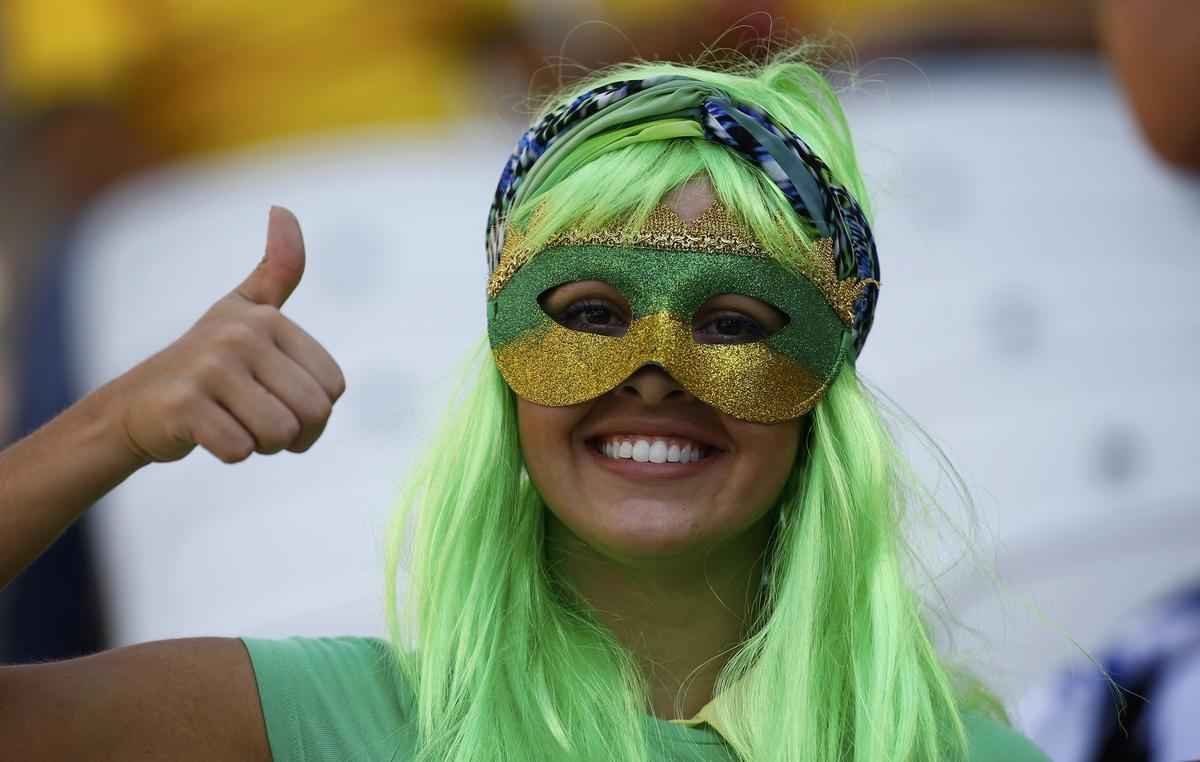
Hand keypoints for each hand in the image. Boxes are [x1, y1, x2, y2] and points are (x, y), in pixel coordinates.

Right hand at [109, 206, 345, 464]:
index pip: (333, 389)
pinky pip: (240, 450)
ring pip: (279, 434)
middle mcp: (241, 335)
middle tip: (254, 419)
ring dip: (261, 445)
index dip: (313, 412)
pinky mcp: (184, 406)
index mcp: (268, 319)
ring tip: (233, 424)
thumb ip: (277, 269)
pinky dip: (230, 453)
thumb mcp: (244, 310)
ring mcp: (210, 368)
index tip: (278, 399)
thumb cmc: (207, 362)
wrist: (137, 404)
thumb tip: (283, 209)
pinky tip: (208, 433)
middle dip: (290, 433)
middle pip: (312, 413)